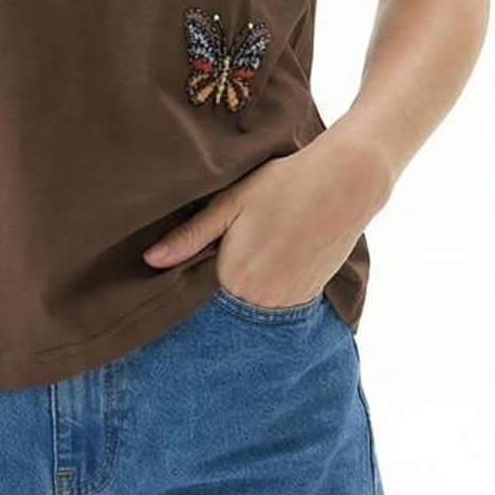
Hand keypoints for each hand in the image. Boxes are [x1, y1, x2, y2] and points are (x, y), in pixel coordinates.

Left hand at [142, 126, 393, 307]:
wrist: (344, 183)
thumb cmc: (282, 185)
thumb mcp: (230, 204)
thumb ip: (190, 237)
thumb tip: (150, 261)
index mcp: (233, 278)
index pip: (196, 298)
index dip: (188, 285)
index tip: (182, 272)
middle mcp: (259, 301)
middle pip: (223, 309)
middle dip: (213, 295)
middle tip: (221, 259)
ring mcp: (288, 305)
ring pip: (250, 311)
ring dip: (242, 296)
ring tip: (248, 259)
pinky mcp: (309, 299)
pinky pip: (276, 308)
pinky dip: (266, 295)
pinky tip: (269, 264)